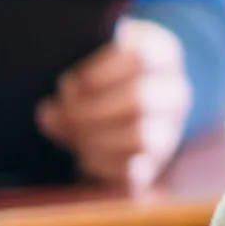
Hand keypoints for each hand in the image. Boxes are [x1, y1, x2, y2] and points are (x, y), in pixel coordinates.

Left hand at [35, 17, 190, 188]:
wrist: (113, 113)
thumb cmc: (95, 79)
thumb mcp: (91, 62)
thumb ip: (75, 77)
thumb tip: (50, 114)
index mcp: (163, 55)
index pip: (142, 57)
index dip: (100, 72)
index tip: (69, 83)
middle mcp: (174, 93)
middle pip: (138, 100)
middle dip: (88, 111)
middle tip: (56, 114)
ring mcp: (169, 130)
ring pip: (139, 138)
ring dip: (93, 138)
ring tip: (68, 134)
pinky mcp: (154, 164)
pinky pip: (132, 170)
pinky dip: (100, 165)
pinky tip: (83, 156)